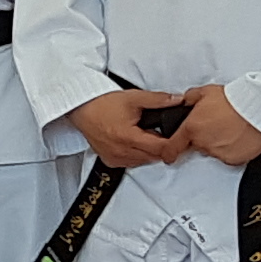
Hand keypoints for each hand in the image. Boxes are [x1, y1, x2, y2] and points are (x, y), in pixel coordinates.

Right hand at [69, 88, 191, 169]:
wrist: (81, 109)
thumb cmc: (101, 104)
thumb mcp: (133, 97)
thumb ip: (158, 100)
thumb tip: (177, 100)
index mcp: (129, 137)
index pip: (161, 148)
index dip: (173, 143)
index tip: (179, 137)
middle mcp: (121, 151)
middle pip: (154, 157)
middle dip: (162, 146)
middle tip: (164, 134)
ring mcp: (115, 158)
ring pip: (143, 162)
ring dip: (150, 152)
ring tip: (149, 137)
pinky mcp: (110, 160)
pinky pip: (131, 163)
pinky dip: (137, 156)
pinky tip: (135, 143)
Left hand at [177, 84, 260, 166]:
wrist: (258, 108)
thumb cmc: (235, 99)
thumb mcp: (205, 92)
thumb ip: (190, 98)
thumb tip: (185, 101)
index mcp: (192, 128)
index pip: (172, 147)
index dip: (169, 152)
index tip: (169, 155)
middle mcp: (203, 143)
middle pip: (197, 145)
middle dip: (203, 137)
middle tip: (217, 124)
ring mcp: (219, 153)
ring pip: (213, 150)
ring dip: (218, 142)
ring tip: (231, 127)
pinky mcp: (234, 159)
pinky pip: (229, 155)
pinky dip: (233, 148)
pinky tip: (239, 136)